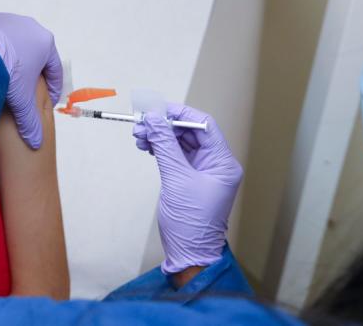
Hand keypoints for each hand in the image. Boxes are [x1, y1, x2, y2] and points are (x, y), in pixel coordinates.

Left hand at [0, 12, 62, 148]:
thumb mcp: (21, 100)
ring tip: (7, 77)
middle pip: (36, 54)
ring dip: (15, 59)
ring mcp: (9, 20)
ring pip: (16, 44)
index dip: (53, 88)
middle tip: (27, 90)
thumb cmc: (5, 71)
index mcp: (45, 42)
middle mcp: (30, 27)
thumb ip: (30, 121)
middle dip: (34, 73)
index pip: (54, 69)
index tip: (48, 101)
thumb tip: (36, 142)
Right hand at [133, 103, 242, 273]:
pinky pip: (175, 154)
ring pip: (180, 142)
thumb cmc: (191, 222)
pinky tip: (146, 146)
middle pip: (190, 132)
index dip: (180, 114)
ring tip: (139, 135)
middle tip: (141, 124)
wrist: (189, 253)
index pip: (204, 125)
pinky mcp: (190, 178)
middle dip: (164, 125)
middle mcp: (216, 164)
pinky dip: (160, 148)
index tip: (157, 110)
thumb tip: (154, 118)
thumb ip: (165, 145)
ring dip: (159, 136)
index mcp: (223, 163)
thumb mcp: (176, 178)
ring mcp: (203, 171)